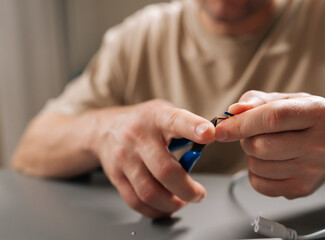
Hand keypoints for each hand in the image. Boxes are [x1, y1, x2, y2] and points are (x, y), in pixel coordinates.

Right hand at [90, 99, 214, 217]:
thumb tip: (212, 139)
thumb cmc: (144, 122)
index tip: (209, 134)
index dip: (193, 128)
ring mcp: (125, 157)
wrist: (105, 129)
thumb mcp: (164, 112)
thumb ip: (186, 125)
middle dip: (187, 190)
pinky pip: (136, 201)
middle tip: (198, 194)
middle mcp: (138, 137)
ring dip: (172, 203)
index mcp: (157, 118)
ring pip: (150, 191)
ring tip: (182, 201)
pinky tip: (165, 206)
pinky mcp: (116, 176)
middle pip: (165, 170)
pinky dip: (155, 210)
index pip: (176, 121)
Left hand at [216, 90, 324, 198]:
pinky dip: (255, 173)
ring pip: (257, 166)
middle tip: (255, 134)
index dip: (241, 124)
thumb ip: (255, 100)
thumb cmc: (300, 119)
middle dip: (246, 140)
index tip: (220, 129)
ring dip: (251, 156)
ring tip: (268, 147)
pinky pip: (260, 185)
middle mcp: (323, 143)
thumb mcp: (281, 100)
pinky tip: (270, 163)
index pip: (272, 118)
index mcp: (319, 112)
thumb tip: (233, 111)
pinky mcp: (303, 189)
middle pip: (261, 146)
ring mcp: (314, 170)